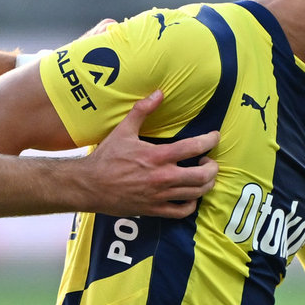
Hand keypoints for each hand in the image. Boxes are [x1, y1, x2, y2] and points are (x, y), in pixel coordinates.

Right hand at [78, 90, 217, 216]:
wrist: (90, 186)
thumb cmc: (106, 158)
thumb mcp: (123, 130)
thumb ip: (142, 111)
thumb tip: (158, 93)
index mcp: (157, 156)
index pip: (194, 147)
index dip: (210, 140)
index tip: (214, 137)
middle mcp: (162, 177)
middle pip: (202, 176)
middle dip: (212, 167)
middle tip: (209, 161)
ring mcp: (159, 196)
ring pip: (196, 193)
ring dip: (206, 184)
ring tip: (203, 176)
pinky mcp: (154, 210)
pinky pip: (182, 211)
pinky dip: (192, 204)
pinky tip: (190, 196)